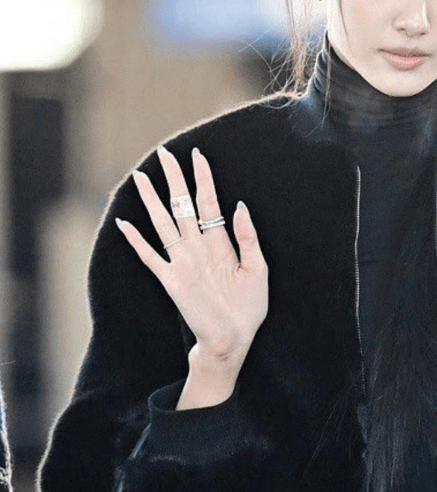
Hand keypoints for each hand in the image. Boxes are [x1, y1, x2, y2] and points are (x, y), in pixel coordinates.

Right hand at [115, 145, 268, 371]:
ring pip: (163, 223)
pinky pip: (150, 256)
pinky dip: (136, 240)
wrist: (234, 338)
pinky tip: (124, 223)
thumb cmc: (249, 308)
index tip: (198, 155)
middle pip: (183, 205)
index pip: (208, 202)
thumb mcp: (258, 269)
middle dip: (175, 179)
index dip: (203, 178)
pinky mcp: (171, 280)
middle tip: (164, 153)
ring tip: (141, 177)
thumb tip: (239, 205)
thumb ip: (248, 237)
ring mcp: (182, 261)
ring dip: (152, 200)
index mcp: (220, 242)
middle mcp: (198, 247)